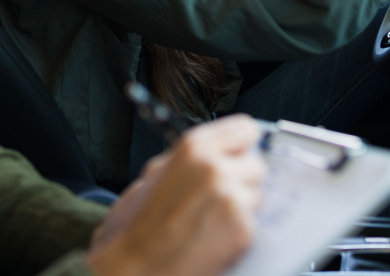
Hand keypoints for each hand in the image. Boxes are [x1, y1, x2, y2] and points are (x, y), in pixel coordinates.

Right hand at [86, 115, 265, 275]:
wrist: (132, 270)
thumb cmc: (133, 230)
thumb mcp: (152, 176)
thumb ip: (187, 159)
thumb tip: (211, 151)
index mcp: (193, 149)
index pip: (245, 129)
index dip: (242, 145)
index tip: (240, 153)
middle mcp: (216, 169)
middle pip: (256, 164)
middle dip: (242, 179)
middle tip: (219, 195)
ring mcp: (232, 200)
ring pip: (257, 195)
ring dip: (241, 206)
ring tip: (210, 220)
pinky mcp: (242, 231)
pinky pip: (253, 224)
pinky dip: (237, 232)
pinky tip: (212, 237)